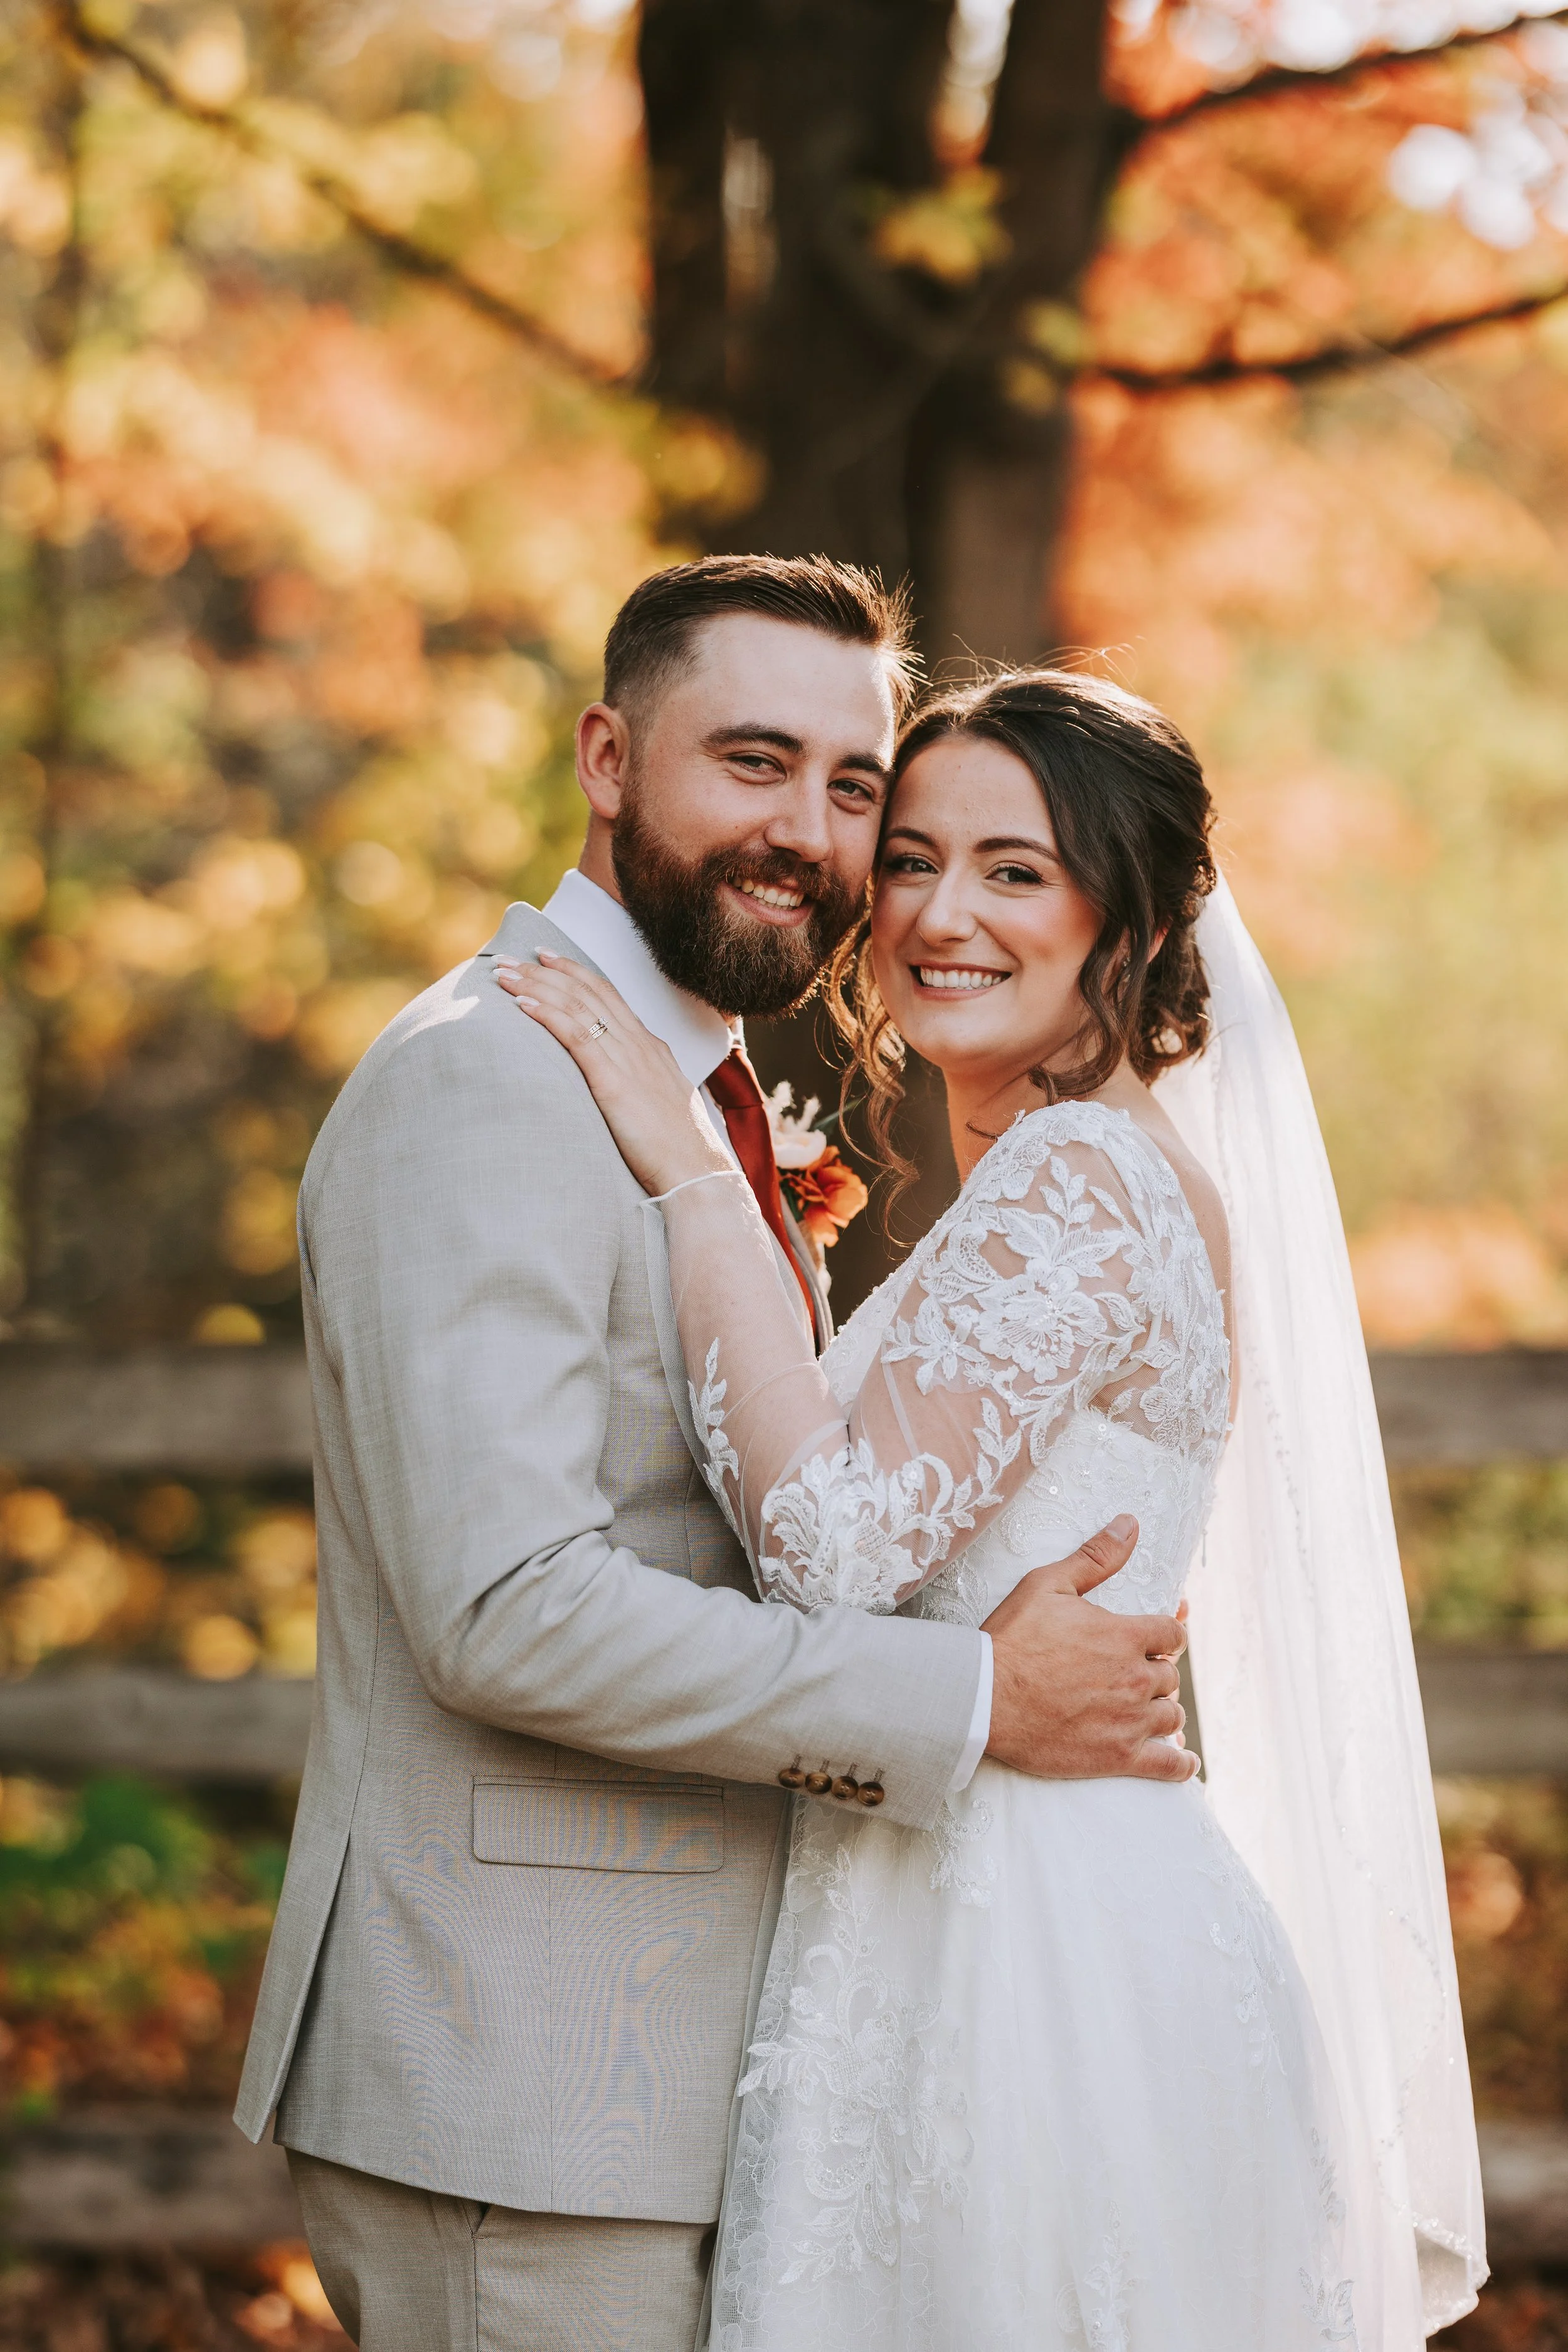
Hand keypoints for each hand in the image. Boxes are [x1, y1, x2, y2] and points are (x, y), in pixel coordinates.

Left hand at [495, 952, 732, 1196]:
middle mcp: (638, 1043)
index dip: (573, 971)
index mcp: (649, 1046)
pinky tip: (521, 1005)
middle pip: (586, 991)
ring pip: (575, 1006)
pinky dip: (546, 1015)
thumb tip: (613, 1084)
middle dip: (544, 970)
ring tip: (502, 974)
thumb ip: (635, 1084)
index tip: (545, 957)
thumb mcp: (657, 1104)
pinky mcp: (613, 1082)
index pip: (606, 994)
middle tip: (510, 957)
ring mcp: (627, 1059)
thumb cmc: (676, 1148)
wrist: (696, 1171)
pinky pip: (575, 1036)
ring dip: (535, 985)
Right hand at [982, 1515, 1197, 1783]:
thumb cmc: (1011, 1639)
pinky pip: (1169, 1766)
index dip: (1165, 1635)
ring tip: (1143, 1711)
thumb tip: (1131, 1523)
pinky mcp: (1119, 1757)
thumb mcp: (1048, 1584)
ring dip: (1161, 1711)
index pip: (1172, 1633)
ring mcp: (1131, 1720)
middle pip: (1170, 1676)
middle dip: (1154, 1674)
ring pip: (1170, 1715)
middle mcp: (1136, 1677)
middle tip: (1129, 1676)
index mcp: (1125, 1635)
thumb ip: (1096, 1556)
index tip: (1155, 1641)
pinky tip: (1182, 1761)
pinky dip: (1181, 1764)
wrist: (981, 1698)